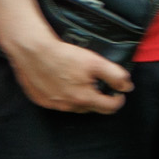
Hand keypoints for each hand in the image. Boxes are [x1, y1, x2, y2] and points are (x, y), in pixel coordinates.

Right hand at [4, 30, 127, 114]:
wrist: (31, 50)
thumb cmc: (63, 55)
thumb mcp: (96, 62)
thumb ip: (115, 76)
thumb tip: (127, 87)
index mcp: (83, 98)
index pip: (109, 108)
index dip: (118, 100)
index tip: (118, 93)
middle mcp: (67, 106)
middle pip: (92, 108)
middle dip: (100, 99)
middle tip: (100, 86)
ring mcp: (52, 104)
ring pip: (74, 106)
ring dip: (81, 98)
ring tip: (81, 84)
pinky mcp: (39, 99)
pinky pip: (57, 102)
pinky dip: (64, 96)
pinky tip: (63, 84)